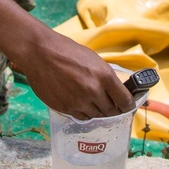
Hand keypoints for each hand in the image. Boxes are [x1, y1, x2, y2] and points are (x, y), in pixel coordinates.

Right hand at [20, 31, 134, 118]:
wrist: (40, 52)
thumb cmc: (67, 51)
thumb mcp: (93, 59)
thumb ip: (105, 77)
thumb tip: (115, 91)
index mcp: (104, 76)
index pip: (125, 101)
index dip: (128, 106)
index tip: (127, 106)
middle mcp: (94, 91)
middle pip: (112, 111)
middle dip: (113, 109)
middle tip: (110, 105)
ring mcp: (79, 101)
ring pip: (96, 116)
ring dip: (97, 111)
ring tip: (91, 101)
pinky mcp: (65, 108)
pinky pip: (81, 117)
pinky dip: (83, 112)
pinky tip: (80, 103)